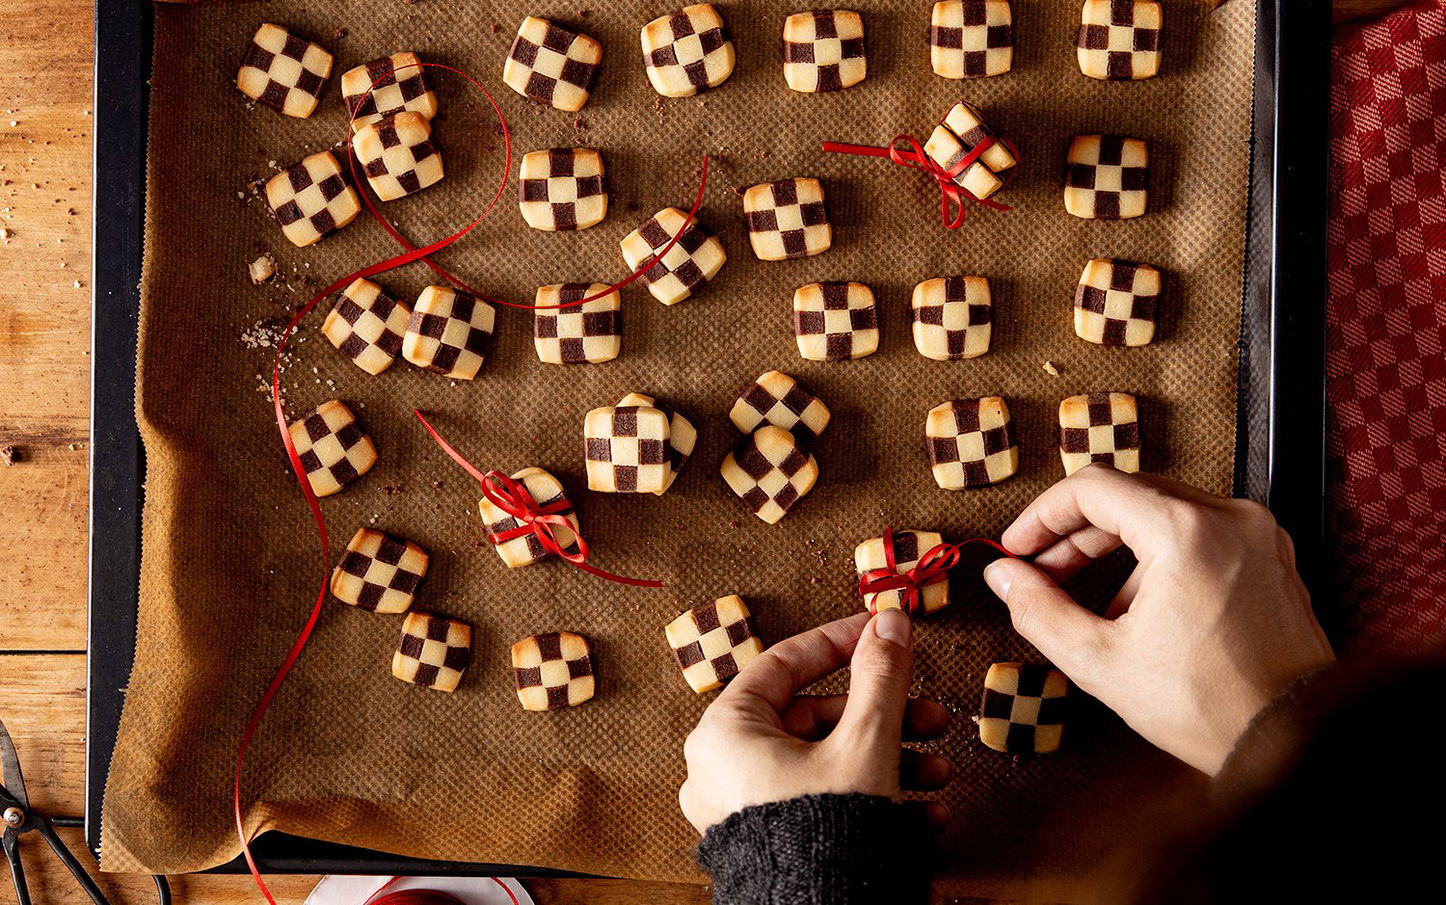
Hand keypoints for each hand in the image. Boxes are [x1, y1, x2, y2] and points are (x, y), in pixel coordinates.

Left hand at [678, 610, 952, 833]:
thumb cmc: (824, 837)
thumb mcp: (866, 742)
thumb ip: (880, 676)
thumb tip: (892, 623)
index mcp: (726, 732)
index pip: (786, 663)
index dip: (842, 641)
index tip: (882, 632)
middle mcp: (724, 768)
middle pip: (816, 717)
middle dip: (886, 717)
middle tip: (932, 713)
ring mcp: (744, 807)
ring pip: (826, 762)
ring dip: (891, 760)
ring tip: (940, 771)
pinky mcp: (769, 840)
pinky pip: (820, 801)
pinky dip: (869, 796)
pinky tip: (925, 811)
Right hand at [984, 466, 1334, 775]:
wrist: (1293, 741)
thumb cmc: (1212, 707)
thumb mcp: (1101, 662)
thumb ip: (1039, 609)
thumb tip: (1005, 576)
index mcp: (1187, 532)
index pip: (1092, 488)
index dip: (1042, 515)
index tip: (1019, 546)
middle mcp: (1229, 518)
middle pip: (1128, 497)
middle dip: (1075, 534)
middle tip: (1040, 573)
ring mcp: (1256, 535)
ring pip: (1162, 514)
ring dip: (1114, 549)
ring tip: (1086, 602)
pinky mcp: (1269, 557)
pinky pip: (1198, 535)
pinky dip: (1157, 559)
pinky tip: (1137, 609)